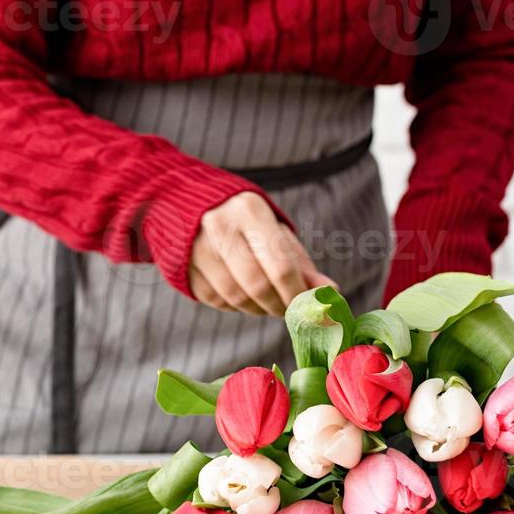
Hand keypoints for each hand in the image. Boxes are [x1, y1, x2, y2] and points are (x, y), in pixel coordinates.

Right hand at [190, 192, 334, 315]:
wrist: (186, 203)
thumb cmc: (243, 219)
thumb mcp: (273, 229)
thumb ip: (300, 261)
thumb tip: (330, 292)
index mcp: (249, 211)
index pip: (280, 266)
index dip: (298, 294)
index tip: (309, 307)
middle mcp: (219, 227)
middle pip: (257, 286)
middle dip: (279, 306)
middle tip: (290, 310)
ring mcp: (196, 249)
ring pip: (236, 298)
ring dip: (259, 309)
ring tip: (269, 302)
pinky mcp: (183, 269)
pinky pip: (217, 301)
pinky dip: (236, 307)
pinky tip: (244, 296)